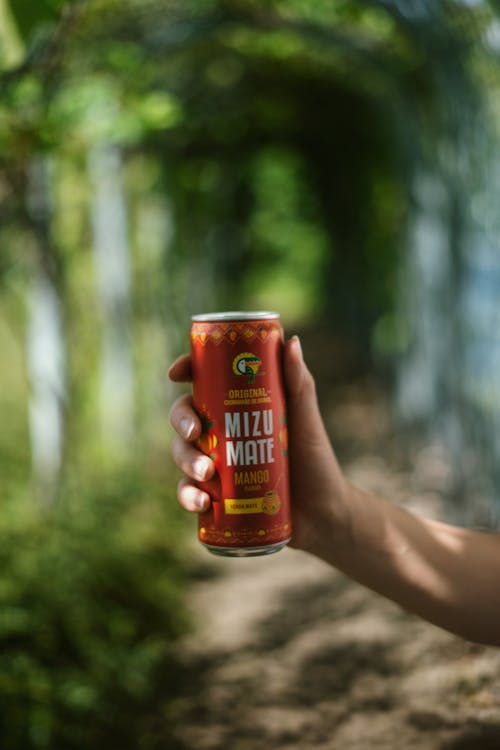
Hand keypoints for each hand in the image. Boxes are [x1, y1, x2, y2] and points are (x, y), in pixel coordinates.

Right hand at [168, 337, 347, 551]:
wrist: (321, 510)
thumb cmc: (314, 456)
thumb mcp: (306, 417)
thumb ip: (299, 381)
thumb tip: (292, 341)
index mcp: (235, 404)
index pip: (202, 379)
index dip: (184, 369)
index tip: (177, 373)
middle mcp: (219, 430)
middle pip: (184, 416)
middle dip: (180, 421)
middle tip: (195, 433)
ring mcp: (214, 462)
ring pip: (182, 453)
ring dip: (185, 460)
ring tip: (206, 474)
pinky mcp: (213, 495)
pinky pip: (188, 492)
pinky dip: (187, 496)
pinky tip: (201, 504)